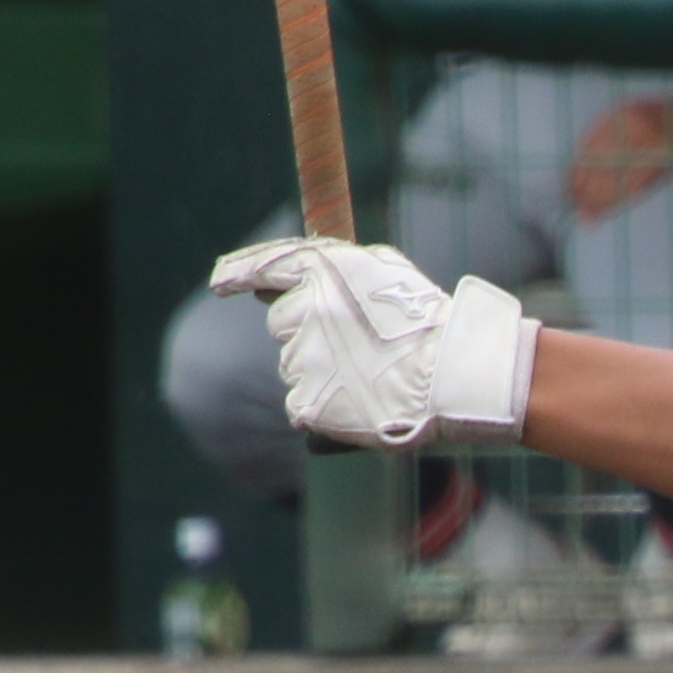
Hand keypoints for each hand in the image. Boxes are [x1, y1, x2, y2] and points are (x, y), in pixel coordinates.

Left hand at [208, 235, 534, 447]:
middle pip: (281, 324)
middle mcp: (306, 311)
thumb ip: (333, 269)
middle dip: (307, 332)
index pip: (265, 266)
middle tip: (356, 346)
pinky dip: (324, 406)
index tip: (219, 282)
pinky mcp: (307, 403)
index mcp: (324, 271)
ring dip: (320, 370)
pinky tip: (359, 401)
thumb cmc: (428, 322)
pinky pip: (300, 405)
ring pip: (292, 365)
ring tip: (369, 375)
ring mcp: (304, 359)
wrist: (454, 375)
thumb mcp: (384, 271)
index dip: (237, 273)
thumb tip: (277, 283)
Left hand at [563, 88, 672, 223]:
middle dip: (582, 189)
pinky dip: (615, 201)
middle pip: (597, 165)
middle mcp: (630, 125)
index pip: (587, 149)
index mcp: (620, 114)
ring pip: (612, 178)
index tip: (568, 190)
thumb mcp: (636, 118)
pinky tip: (602, 212)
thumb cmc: (672, 120)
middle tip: (574, 209)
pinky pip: (632, 185)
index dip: (575, 172)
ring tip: (585, 216)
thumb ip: (610, 139)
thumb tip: (579, 171)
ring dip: (596, 200)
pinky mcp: (664, 158)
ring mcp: (648, 141)